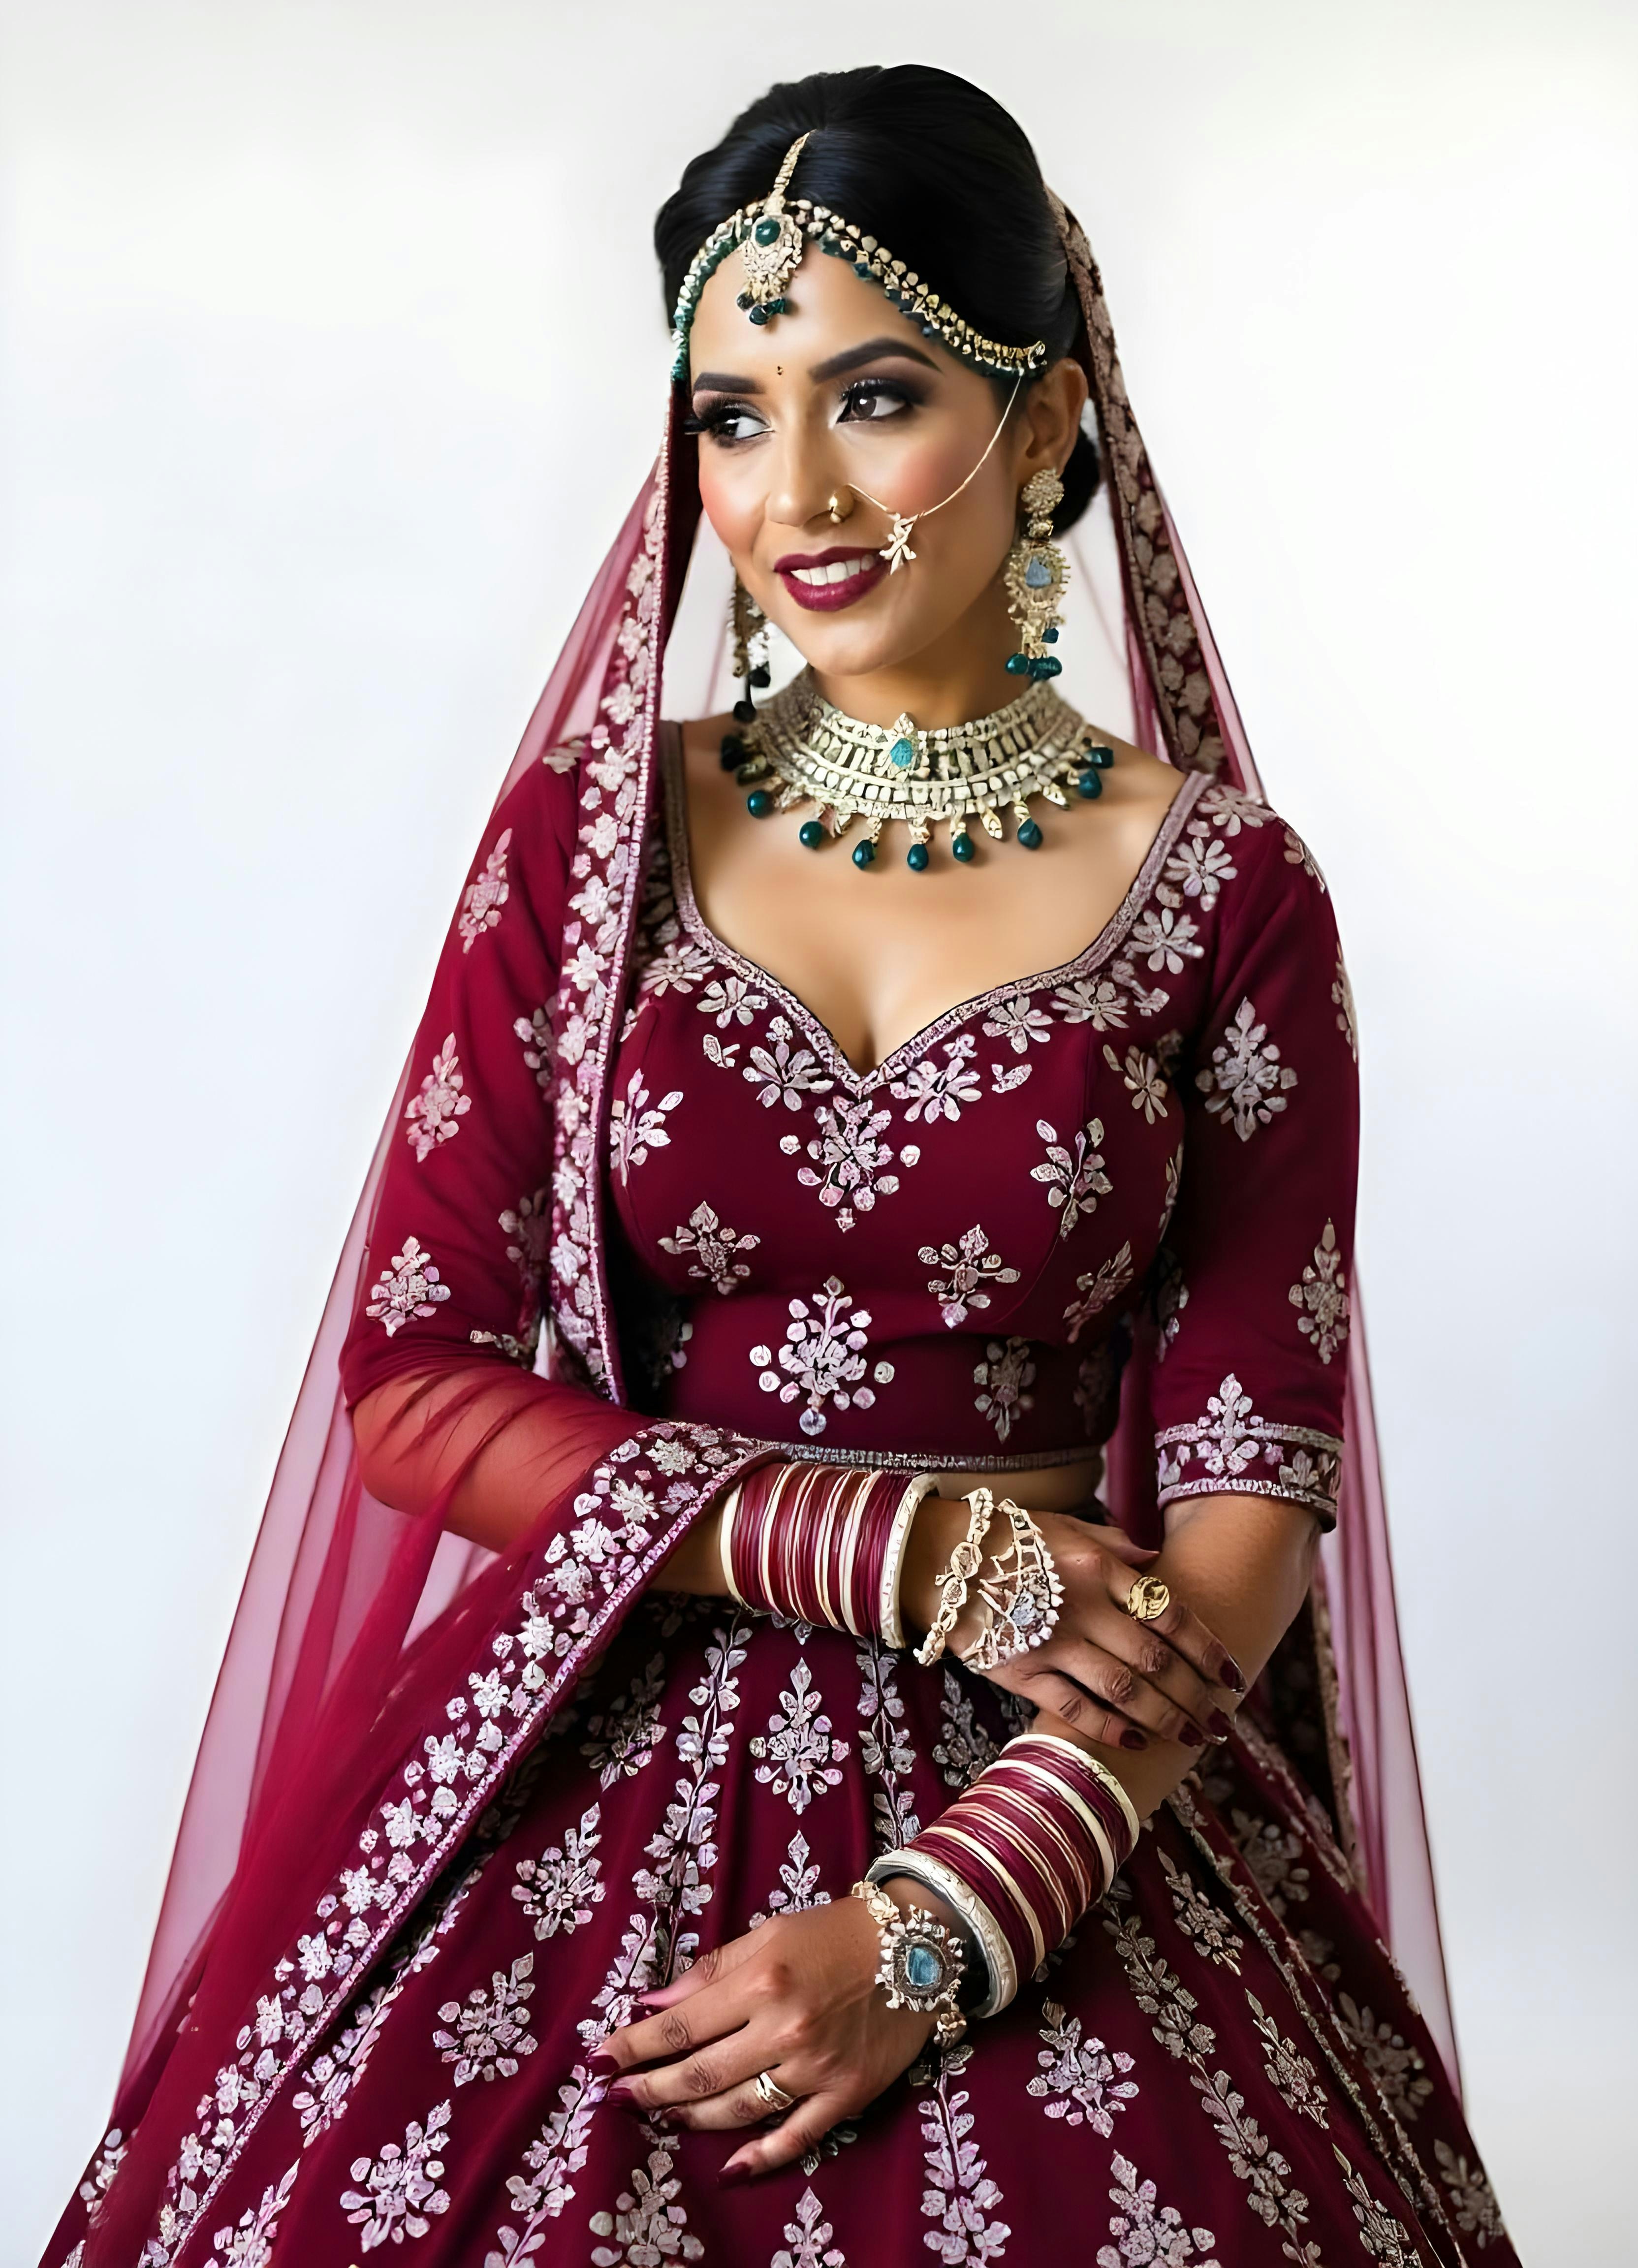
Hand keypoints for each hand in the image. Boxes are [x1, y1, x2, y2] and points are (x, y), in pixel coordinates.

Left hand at [594, 1890, 937, 2182]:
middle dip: (649, 2088)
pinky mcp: (846, 2095)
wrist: (917, 1944)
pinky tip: (730, 2171)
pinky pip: (797, 2136)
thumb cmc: (835, 1933)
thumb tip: (654, 2004)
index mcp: (761, 1982)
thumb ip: (712, 1970)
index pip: (680, 2026)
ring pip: (737, 2109)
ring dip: (691, 2117)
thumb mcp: (769, 1933)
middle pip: (699, 2074)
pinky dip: (761, 2157)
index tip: (598, 2061)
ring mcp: (816, 2068)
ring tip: (662, 2115)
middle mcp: (784, 2029)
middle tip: (616, 2096)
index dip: (633, 2047)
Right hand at [903, 1499, 1244, 1750]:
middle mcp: (1082, 1606)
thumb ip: (1114, 1545)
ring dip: (1165, 1718)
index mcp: (1099, 1567)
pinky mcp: (1021, 1673)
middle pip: (1156, 1660)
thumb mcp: (1064, 1527)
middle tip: (1221, 1722)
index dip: (1209, 1650)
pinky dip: (1108, 1728)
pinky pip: (1074, 1708)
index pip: (1171, 1613)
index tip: (1234, 1676)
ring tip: (1192, 1737)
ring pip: (1124, 1690)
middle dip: (1196, 1695)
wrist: (935, 1558)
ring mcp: (1051, 1643)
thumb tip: (1157, 1562)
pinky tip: (1134, 1741)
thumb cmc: (1006, 1538)